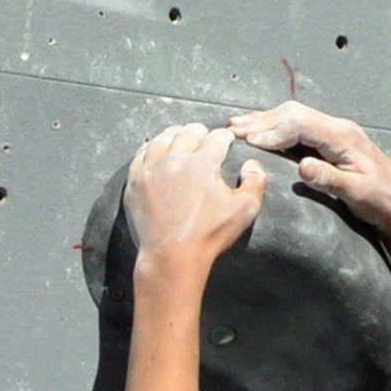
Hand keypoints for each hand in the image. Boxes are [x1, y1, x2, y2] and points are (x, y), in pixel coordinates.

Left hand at [124, 122, 266, 271]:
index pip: (217, 138)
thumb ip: (255, 182)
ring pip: (162, 139)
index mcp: (203, 162)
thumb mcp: (245, 211)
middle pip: (188, 132)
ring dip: (173, 134)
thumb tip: (252, 165)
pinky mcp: (135, 183)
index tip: (226, 139)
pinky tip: (153, 150)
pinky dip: (149, 148)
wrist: (171, 258)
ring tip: (178, 135)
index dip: (224, 137)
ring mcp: (151, 170)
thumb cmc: (209, 236)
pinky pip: (140, 155)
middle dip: (199, 132)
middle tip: (202, 135)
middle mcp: (175, 159)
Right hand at [226, 103, 390, 243]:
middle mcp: (338, 128)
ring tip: (239, 127)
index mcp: (342, 136)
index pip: (299, 123)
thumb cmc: (382, 201)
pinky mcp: (333, 142)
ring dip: (267, 121)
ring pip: (295, 117)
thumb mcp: (357, 193)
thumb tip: (302, 166)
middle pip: (293, 114)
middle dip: (262, 120)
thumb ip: (329, 179)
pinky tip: (263, 133)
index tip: (249, 141)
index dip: (272, 130)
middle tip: (233, 130)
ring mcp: (336, 133)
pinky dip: (278, 128)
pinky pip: (300, 128)